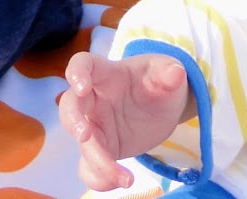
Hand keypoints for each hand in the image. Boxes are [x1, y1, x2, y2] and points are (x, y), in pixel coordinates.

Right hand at [59, 50, 191, 191]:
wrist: (164, 106)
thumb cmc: (159, 81)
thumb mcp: (168, 73)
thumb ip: (170, 72)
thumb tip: (176, 72)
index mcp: (106, 74)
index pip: (83, 64)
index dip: (76, 73)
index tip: (81, 86)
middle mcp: (94, 100)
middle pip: (71, 107)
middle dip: (74, 121)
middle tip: (85, 135)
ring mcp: (96, 126)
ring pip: (83, 144)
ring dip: (97, 162)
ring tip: (125, 178)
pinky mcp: (103, 149)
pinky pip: (90, 167)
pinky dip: (100, 178)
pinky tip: (122, 181)